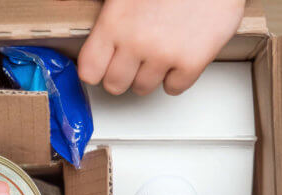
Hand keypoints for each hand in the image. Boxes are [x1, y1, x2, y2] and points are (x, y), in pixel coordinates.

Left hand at [77, 0, 245, 95]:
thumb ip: (113, 20)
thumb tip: (102, 44)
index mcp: (114, 22)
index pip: (89, 70)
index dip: (98, 70)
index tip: (104, 67)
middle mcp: (136, 42)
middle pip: (115, 85)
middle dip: (124, 75)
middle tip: (135, 60)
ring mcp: (164, 54)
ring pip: (143, 88)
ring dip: (150, 75)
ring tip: (160, 52)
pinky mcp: (192, 61)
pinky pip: (174, 88)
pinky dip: (177, 77)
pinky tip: (179, 57)